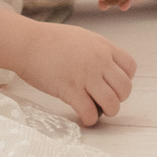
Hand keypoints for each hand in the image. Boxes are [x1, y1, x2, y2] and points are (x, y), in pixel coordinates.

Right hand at [0, 15, 137, 125]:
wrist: (27, 43)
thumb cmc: (49, 40)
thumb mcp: (81, 38)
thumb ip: (97, 52)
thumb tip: (107, 69)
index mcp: (103, 46)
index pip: (130, 67)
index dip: (124, 79)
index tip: (111, 84)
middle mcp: (99, 61)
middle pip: (125, 88)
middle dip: (118, 98)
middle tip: (104, 100)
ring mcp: (86, 76)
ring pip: (112, 103)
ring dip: (107, 111)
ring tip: (96, 109)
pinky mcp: (71, 90)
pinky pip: (90, 112)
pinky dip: (89, 119)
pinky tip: (83, 115)